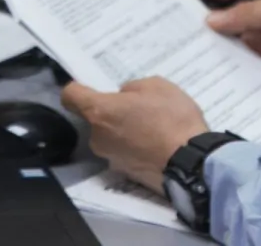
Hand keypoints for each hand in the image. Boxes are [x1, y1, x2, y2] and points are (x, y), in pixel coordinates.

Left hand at [61, 77, 208, 193]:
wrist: (190, 163)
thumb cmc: (171, 117)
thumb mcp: (157, 85)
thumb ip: (133, 88)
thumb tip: (125, 97)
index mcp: (100, 112)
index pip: (70, 96)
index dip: (78, 88)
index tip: (91, 86)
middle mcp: (97, 138)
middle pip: (95, 118)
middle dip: (113, 111)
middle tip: (140, 107)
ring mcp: (110, 159)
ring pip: (111, 136)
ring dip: (125, 129)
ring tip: (154, 126)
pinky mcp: (125, 174)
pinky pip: (125, 152)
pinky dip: (135, 146)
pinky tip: (157, 143)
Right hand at [180, 0, 260, 92]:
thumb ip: (249, 12)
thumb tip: (213, 18)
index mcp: (260, 0)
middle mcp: (252, 24)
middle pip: (216, 17)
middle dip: (192, 16)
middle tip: (165, 17)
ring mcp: (252, 50)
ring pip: (218, 44)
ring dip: (200, 45)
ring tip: (173, 45)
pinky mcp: (254, 74)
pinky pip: (229, 70)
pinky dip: (214, 69)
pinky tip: (198, 71)